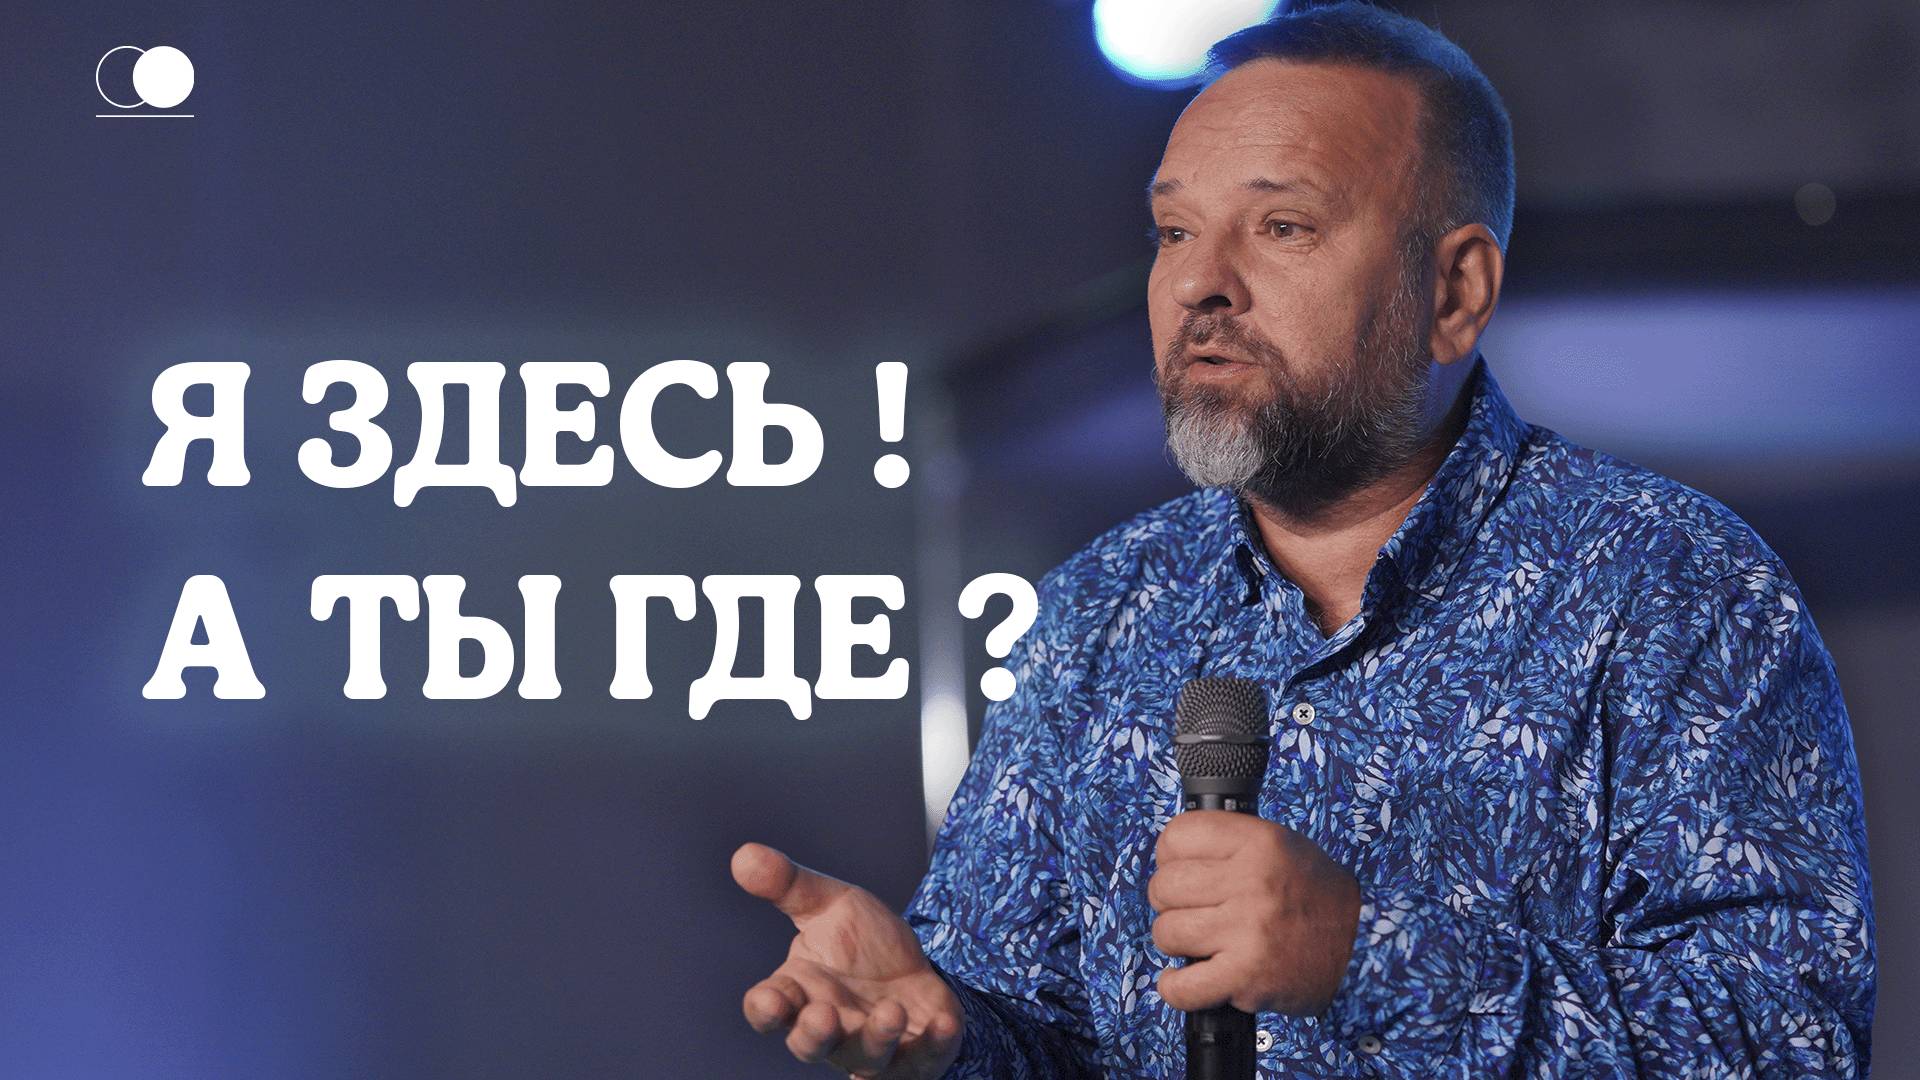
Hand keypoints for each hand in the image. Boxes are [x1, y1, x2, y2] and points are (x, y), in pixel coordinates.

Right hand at [731, 842, 963, 1077]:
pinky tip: (943, 1024)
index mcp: (799, 992)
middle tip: (824, 1016)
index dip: (766, 1009)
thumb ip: (790, 885)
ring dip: (876, 1039)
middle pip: (810, 1045)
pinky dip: (933, 1045)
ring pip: (864, 1059)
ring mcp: (872, 1047)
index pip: (769, 1009)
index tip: (771, 1001)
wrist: (916, 966)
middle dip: (814, 1036)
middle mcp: (830, 1028)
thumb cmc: (862, 943)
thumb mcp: (831, 904)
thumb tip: (744, 856)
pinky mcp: (917, 1055)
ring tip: (892, 1011)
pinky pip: (924, 1059)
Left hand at [1147, 811, 1361, 1015]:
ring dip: (1175, 943)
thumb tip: (1169, 855)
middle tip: (1194, 911)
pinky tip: (1185, 978)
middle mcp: (1253, 882)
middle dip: (1170, 902)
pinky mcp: (1246, 977)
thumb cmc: (1314, 896)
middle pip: (1164, 886)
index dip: (1170, 855)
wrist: (1363, 946)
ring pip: (1166, 933)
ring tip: (1200, 943)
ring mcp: (1248, 931)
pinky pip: (1181, 987)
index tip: (1181, 869)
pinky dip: (1175, 988)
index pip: (1178, 836)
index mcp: (1259, 842)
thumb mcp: (1280, 846)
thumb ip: (1228, 844)